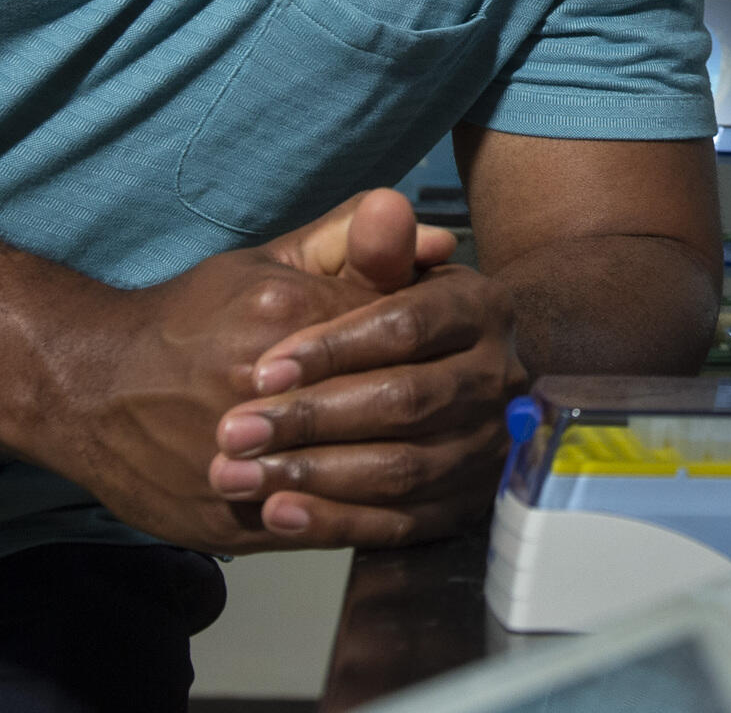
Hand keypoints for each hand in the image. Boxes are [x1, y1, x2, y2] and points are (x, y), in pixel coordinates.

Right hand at [26, 189, 450, 553]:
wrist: (90, 386)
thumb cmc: (192, 317)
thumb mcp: (269, 262)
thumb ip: (353, 246)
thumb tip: (436, 240)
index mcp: (282, 312)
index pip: (394, 333)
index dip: (429, 348)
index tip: (452, 357)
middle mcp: (259, 385)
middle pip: (386, 410)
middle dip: (430, 411)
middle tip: (468, 414)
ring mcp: (242, 459)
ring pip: (358, 476)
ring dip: (408, 470)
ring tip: (438, 463)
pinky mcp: (227, 517)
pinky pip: (318, 526)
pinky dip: (362, 520)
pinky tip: (392, 507)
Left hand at [206, 258, 526, 547]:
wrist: (374, 380)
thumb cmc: (342, 313)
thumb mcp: (338, 267)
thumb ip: (357, 241)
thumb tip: (387, 206)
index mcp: (477, 306)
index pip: (406, 325)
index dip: (333, 348)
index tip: (263, 371)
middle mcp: (496, 375)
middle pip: (405, 401)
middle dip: (312, 420)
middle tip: (233, 432)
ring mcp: (485, 445)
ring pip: (403, 469)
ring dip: (316, 476)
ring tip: (239, 477)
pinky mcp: (462, 505)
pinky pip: (402, 525)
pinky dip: (337, 524)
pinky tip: (278, 516)